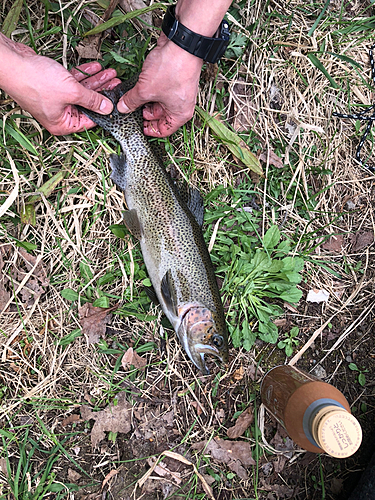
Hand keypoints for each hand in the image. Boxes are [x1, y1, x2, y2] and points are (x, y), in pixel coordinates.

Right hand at [1, 37, 119, 134]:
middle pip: (87, 105)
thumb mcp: (72, 92)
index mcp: (62, 124)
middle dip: (103, 92)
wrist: (13, 63)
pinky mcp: (52, 85)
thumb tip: (107, 108)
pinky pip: (72, 82)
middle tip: (116, 84)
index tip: (117, 103)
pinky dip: (83, 75)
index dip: (104, 112)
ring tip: (111, 74)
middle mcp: (59, 114)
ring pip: (81, 91)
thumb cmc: (35, 81)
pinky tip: (95, 67)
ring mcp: (55, 99)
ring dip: (96, 81)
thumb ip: (92, 100)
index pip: (90, 121)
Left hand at [117, 33, 202, 136]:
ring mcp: (178, 91)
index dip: (149, 130)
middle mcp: (181, 105)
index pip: (164, 131)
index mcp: (179, 115)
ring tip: (132, 96)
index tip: (137, 126)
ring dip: (145, 100)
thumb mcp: (145, 90)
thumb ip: (132, 101)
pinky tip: (138, 85)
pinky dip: (149, 89)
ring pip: (158, 101)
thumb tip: (123, 108)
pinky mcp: (173, 79)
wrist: (181, 43)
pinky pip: (159, 89)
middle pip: (159, 116)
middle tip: (130, 109)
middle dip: (144, 113)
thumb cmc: (172, 69)